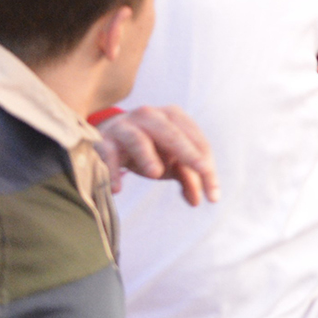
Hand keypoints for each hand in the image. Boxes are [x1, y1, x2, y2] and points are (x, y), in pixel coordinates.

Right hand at [96, 105, 218, 204]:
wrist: (106, 139)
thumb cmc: (146, 150)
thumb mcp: (168, 160)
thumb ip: (186, 176)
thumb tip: (197, 200)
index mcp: (173, 117)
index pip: (196, 141)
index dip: (207, 168)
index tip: (213, 197)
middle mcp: (151, 116)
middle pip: (173, 135)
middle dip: (190, 155)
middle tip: (203, 173)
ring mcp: (125, 126)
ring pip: (139, 139)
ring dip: (147, 156)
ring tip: (156, 174)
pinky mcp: (103, 141)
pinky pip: (108, 155)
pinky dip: (112, 171)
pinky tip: (116, 190)